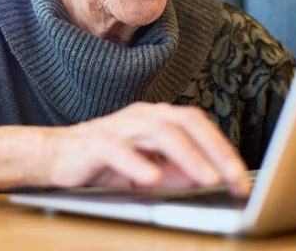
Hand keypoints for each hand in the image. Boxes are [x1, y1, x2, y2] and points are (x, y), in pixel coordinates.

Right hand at [39, 102, 250, 196]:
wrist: (54, 155)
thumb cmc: (103, 161)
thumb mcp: (148, 169)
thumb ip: (176, 171)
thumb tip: (209, 178)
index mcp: (155, 118)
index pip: (197, 125)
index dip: (223, 149)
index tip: (242, 178)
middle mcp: (141, 116)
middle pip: (185, 121)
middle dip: (214, 150)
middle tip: (234, 178)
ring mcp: (119, 127)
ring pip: (159, 132)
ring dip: (188, 156)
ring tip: (208, 179)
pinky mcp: (96, 142)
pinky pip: (119, 150)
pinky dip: (137, 163)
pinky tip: (152, 179)